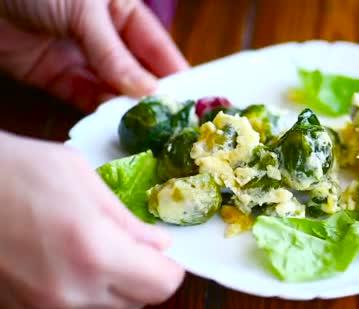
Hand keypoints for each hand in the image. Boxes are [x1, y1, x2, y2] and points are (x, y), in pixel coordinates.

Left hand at [0, 0, 188, 111]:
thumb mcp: (85, 11)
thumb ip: (115, 54)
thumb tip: (146, 91)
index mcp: (121, 10)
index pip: (156, 47)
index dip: (173, 73)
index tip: (192, 101)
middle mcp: (104, 35)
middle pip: (135, 72)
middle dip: (151, 97)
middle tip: (171, 125)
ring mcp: (78, 56)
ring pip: (110, 89)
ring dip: (124, 109)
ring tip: (143, 130)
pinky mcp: (51, 74)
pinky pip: (80, 96)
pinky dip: (95, 111)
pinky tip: (111, 123)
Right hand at [0, 132, 184, 308]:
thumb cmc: (15, 170)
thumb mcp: (81, 178)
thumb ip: (126, 220)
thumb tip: (159, 245)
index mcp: (94, 252)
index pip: (161, 285)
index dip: (169, 268)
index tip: (162, 253)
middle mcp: (70, 291)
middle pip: (136, 302)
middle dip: (142, 276)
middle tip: (128, 246)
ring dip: (108, 285)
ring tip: (88, 247)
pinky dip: (75, 291)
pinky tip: (59, 260)